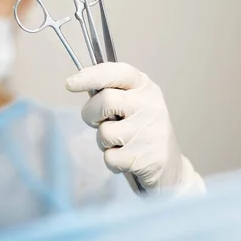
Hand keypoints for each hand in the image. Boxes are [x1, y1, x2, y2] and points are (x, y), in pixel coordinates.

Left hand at [66, 62, 204, 195]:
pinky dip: (112, 162)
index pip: (117, 72)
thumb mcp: (131, 105)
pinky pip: (110, 158)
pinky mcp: (147, 158)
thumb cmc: (140, 132)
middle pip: (105, 101)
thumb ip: (110, 93)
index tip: (70, 84)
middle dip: (90, 114)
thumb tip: (77, 83)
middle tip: (97, 122)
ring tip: (120, 143)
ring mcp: (151, 132)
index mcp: (145, 87)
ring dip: (103, 142)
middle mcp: (150, 105)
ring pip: (105, 132)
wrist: (170, 168)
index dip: (90, 75)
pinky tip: (127, 160)